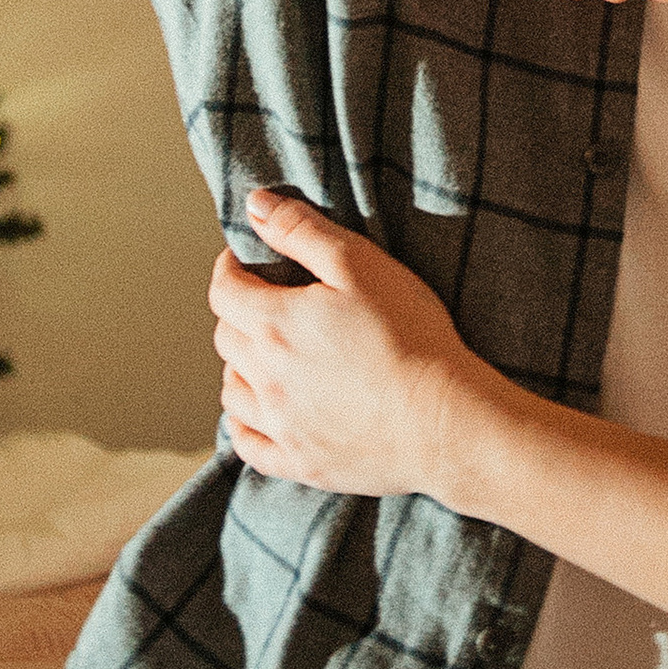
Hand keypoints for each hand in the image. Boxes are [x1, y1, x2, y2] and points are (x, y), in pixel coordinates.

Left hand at [211, 193, 474, 498]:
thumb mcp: (358, 263)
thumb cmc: (407, 334)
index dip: (230, 268)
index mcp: (274, 325)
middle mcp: (265, 379)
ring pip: (231, 393)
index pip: (224, 291)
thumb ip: (301, 230)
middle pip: (225, 339)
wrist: (442, 418)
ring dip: (239, 367)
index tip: (244, 260)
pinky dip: (244, 424)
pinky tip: (262, 413)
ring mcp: (280, 427)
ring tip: (263, 354)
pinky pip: (247, 445)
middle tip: (264, 300)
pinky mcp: (299, 463)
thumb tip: (255, 205)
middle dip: (237, 312)